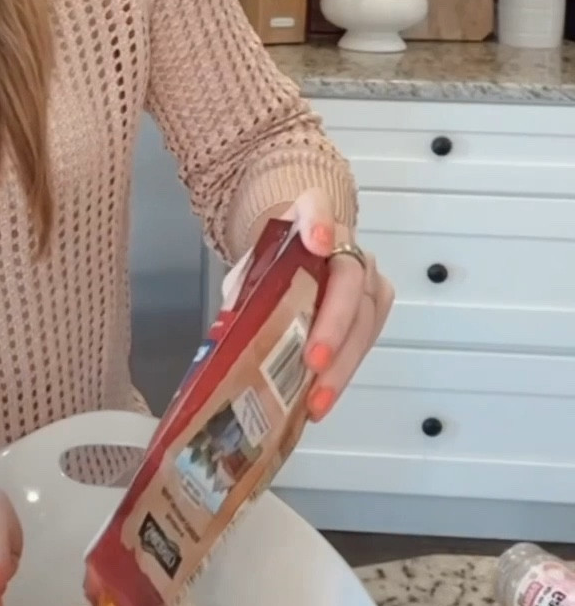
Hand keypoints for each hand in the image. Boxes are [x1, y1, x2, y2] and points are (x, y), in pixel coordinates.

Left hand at [222, 190, 392, 420]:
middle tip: (314, 360)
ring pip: (365, 315)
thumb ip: (243, 291)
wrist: (297, 255)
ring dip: (343, 360)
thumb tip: (229, 339)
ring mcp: (366, 272)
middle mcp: (344, 241)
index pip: (316, 207)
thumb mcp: (251, 269)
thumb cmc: (273, 263)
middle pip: (348, 277)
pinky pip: (369, 336)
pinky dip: (346, 370)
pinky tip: (324, 396)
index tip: (317, 244)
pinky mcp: (376, 302)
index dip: (318, 223)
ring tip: (317, 398)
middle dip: (333, 322)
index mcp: (307, 217)